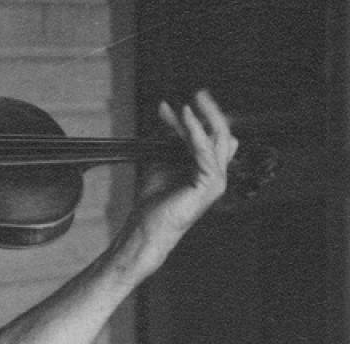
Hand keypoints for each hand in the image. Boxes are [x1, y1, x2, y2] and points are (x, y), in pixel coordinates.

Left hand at [120, 89, 238, 275]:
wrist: (147, 226)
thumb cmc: (153, 200)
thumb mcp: (160, 161)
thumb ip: (168, 140)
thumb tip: (168, 113)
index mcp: (209, 170)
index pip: (209, 136)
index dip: (193, 119)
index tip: (173, 105)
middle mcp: (217, 174)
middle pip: (222, 134)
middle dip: (210, 112)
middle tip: (198, 92)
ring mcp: (216, 180)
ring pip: (216, 140)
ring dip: (201, 119)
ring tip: (188, 103)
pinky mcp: (209, 185)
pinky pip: (205, 151)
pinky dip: (194, 132)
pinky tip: (185, 118)